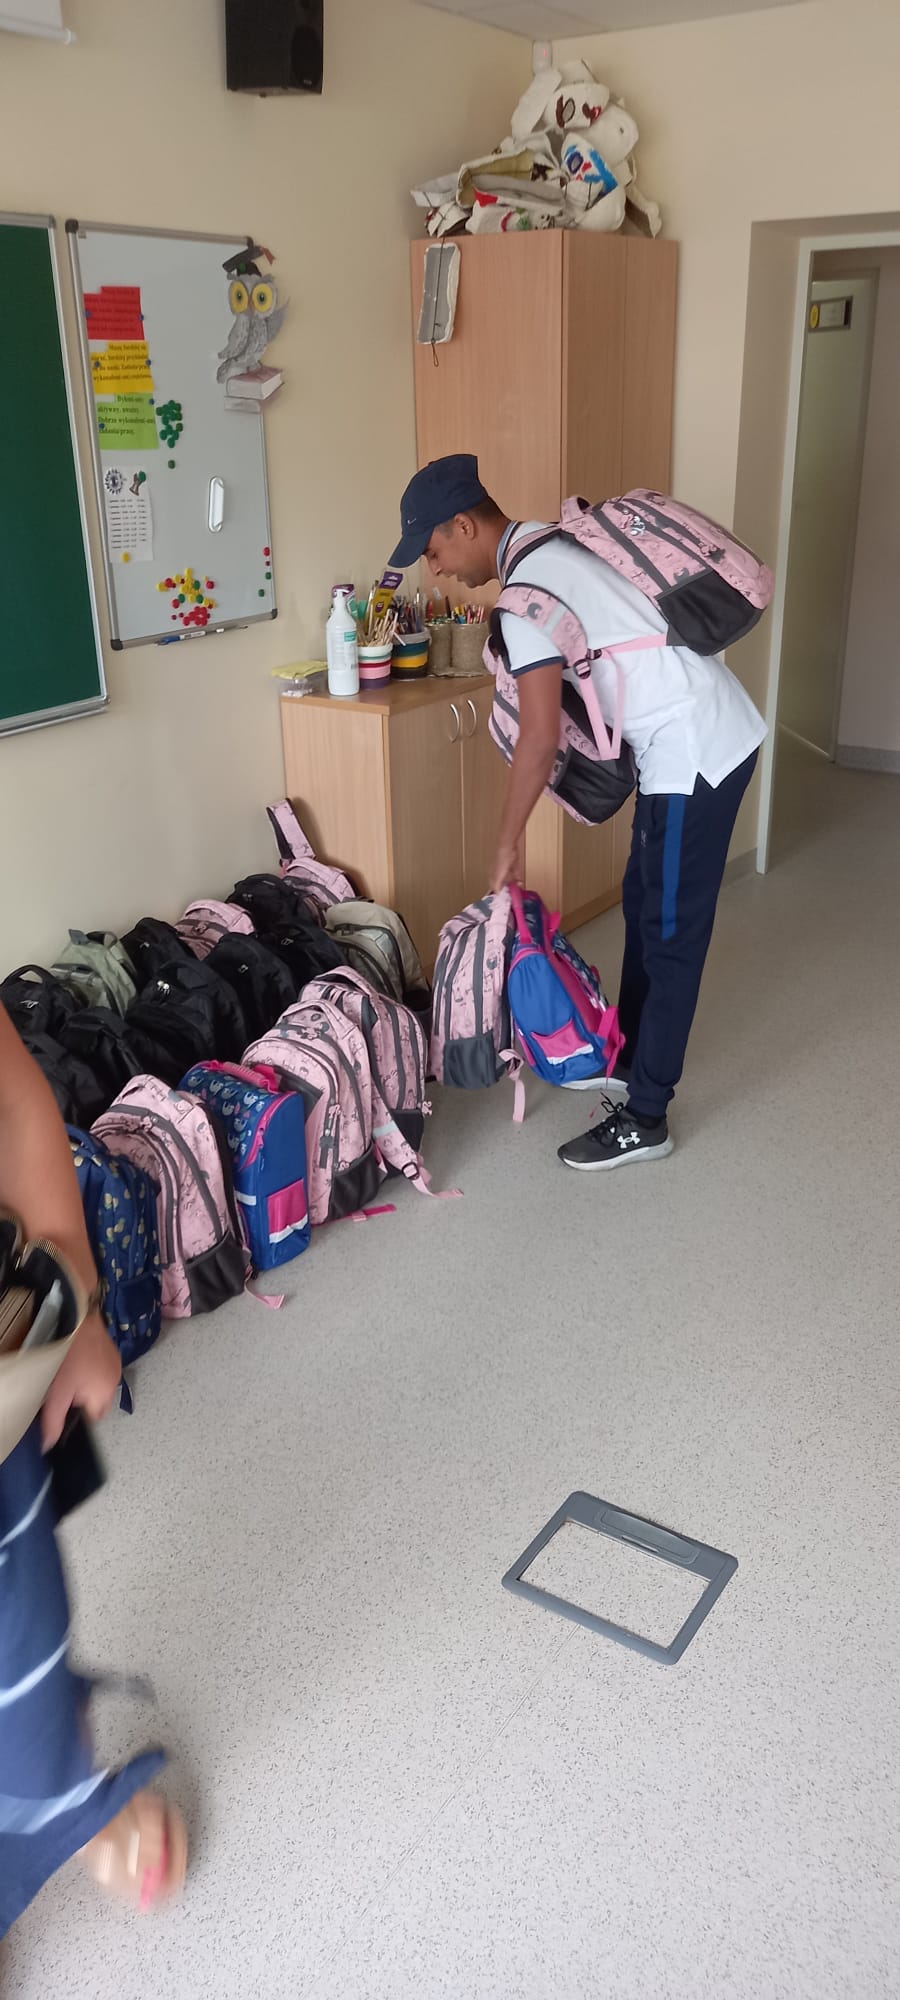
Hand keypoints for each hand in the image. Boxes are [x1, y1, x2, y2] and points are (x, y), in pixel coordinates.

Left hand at [41, 1311, 120, 1450]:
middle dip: (86, 1400)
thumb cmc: (69, 1354)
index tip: (68, 1404)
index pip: (94, 1419)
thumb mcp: (56, 1392)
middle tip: (69, 1388)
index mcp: (103, 1396)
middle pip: (100, 1404)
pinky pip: (104, 1369)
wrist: (78, 1320)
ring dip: (91, 1384)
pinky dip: (94, 1368)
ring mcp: (115, 1366)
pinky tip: (81, 1359)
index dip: (79, 1414)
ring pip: (102, 1386)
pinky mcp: (113, 1352)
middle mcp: (114, 1383)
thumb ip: (54, 1420)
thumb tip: (50, 1443)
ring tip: (74, 1371)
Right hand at [488, 840, 522, 895]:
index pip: (493, 888)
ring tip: (516, 894)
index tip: (502, 902)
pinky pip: (516, 877)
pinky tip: (520, 884)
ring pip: (509, 882)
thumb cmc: (500, 860)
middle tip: (511, 900)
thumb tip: (497, 894)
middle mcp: (498, 875)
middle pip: (502, 886)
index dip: (498, 895)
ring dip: (513, 887)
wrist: (508, 848)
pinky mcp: (513, 868)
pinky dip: (518, 881)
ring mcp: (506, 871)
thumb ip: (496, 886)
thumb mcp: (497, 876)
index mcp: (492, 876)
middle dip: (506, 892)